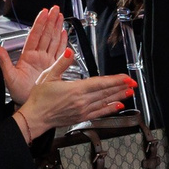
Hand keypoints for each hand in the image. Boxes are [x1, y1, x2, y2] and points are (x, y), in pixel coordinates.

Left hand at [0, 7, 74, 103]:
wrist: (29, 105)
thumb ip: (3, 61)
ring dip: (57, 28)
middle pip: (45, 34)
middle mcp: (37, 56)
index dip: (39, 23)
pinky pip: (59, 51)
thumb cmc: (18, 93)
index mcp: (27, 56)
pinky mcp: (54, 67)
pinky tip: (64, 33)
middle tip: (54, 9)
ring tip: (60, 16)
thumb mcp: (8, 76)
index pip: (34, 35)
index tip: (43, 13)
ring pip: (53, 40)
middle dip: (50, 21)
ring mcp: (46, 61)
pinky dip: (63, 42)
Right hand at [15, 73, 133, 139]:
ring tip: (129, 92)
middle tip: (133, 83)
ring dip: (118, 96)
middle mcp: (82, 101)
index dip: (115, 80)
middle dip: (121, 87)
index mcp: (75, 89)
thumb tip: (71, 51)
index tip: (125, 77)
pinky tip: (117, 106)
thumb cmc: (39, 98)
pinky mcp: (81, 117)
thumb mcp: (48, 75)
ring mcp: (83, 110)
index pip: (100, 83)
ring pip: (105, 102)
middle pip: (106, 92)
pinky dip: (110, 109)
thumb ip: (62, 63)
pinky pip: (99, 112)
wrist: (35, 117)